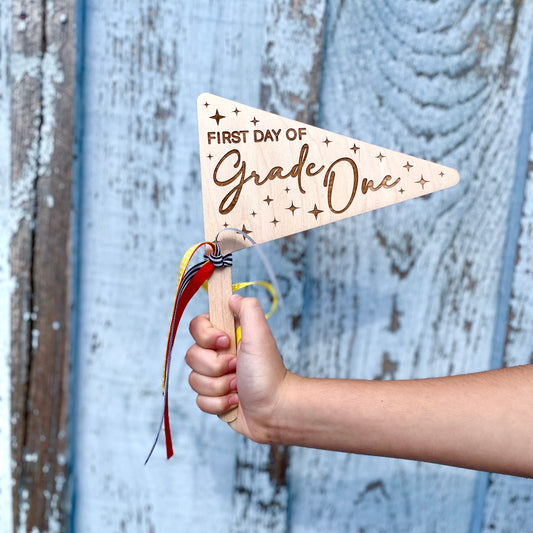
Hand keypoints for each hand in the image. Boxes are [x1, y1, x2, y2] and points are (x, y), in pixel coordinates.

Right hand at [186, 294, 290, 442]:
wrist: (276, 410)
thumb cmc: (268, 372)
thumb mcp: (260, 334)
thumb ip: (247, 309)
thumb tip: (232, 296)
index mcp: (227, 337)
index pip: (197, 326)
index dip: (206, 336)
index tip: (225, 342)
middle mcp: (218, 355)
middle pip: (192, 355)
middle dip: (215, 367)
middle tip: (238, 368)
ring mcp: (215, 378)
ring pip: (194, 380)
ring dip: (219, 387)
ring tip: (239, 387)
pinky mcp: (214, 399)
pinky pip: (200, 401)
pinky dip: (219, 403)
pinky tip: (236, 402)